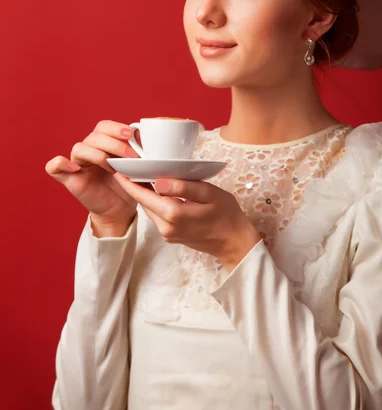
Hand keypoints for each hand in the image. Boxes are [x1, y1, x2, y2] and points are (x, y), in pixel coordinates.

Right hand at [45, 120, 139, 235]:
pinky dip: (61, 163)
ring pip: (79, 148)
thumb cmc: (128, 185)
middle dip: (115, 144)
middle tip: (132, 156)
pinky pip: (53, 167)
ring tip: (114, 168)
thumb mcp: (136, 166)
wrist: (120, 210)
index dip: (116, 128)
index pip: (103, 126)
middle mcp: (89, 151)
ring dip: (98, 155)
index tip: (131, 134)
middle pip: (94, 136)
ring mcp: (76, 164)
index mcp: (103, 144)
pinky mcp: (68, 179)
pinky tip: (75, 168)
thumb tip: (142, 135)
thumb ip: (137, 151)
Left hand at [113, 174, 261, 270]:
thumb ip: (183, 186)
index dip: (129, 182)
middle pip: (144, 203)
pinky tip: (158, 191)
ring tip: (141, 175)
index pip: (143, 196)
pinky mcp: (171, 236)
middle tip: (129, 167)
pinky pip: (158, 216)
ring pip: (150, 209)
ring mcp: (168, 234)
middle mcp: (166, 227)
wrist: (235, 242)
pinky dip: (155, 203)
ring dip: (145, 194)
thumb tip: (158, 181)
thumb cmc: (227, 215)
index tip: (118, 169)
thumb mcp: (209, 193)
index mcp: (174, 214)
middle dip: (135, 186)